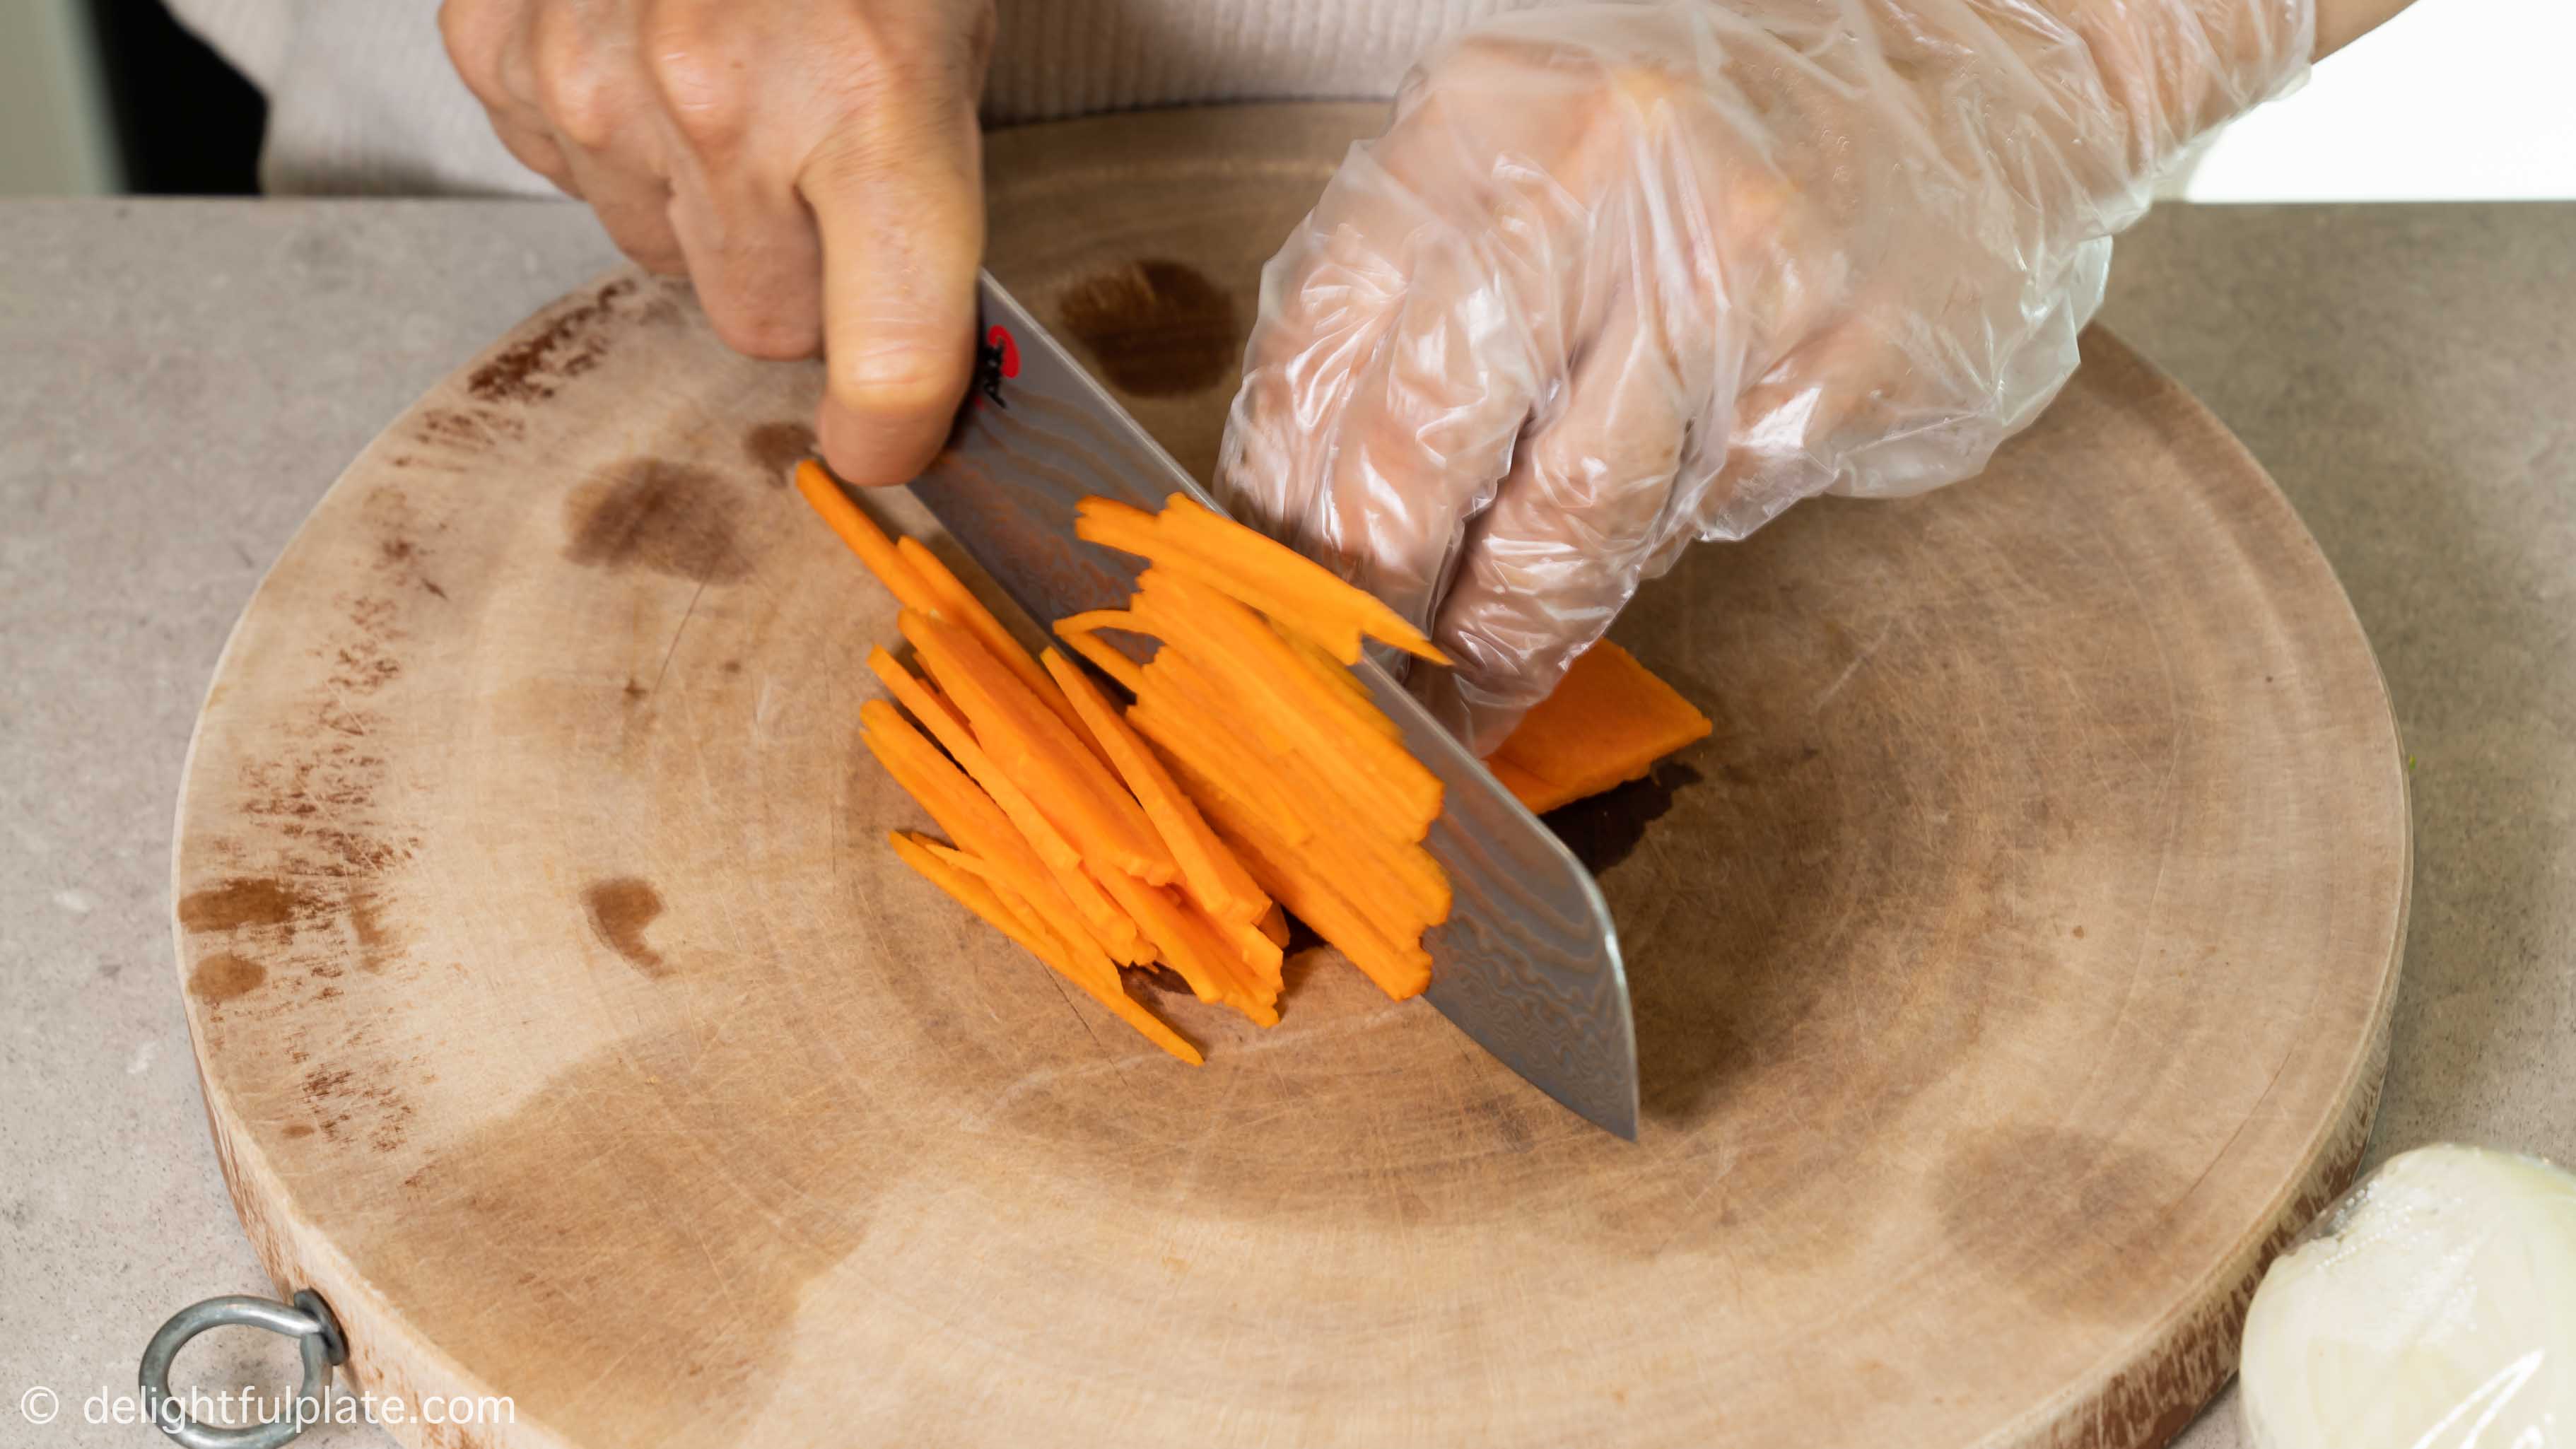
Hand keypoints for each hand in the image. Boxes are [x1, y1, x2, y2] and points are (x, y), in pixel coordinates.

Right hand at [442, 0, 995, 484]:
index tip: (892, 445)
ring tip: (736, 82)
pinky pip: (567, 175)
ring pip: (659, 255)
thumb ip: (931, 206)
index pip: (885, 359)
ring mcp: (595, 80)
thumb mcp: (947, 45)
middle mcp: (723, 107)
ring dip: (700, 204)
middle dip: (800, 281)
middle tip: (822, 179)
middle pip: (761, 324)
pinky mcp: (503, 51)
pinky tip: (648, 50)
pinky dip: (610, 137)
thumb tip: (920, 362)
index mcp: (873, 105)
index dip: (894, 429)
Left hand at [1216, 0, 2309, 752]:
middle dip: (1372, 599)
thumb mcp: (1534, 156)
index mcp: (1477, 120)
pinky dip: (1658, 558)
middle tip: (1348, 694)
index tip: (1261, 600)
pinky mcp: (1838, 364)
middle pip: (1420, 446)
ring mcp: (1729, 269)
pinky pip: (1704, 512)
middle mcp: (1592, 177)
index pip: (1319, 347)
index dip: (1277, 504)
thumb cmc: (1713, 142)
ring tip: (1469, 705)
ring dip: (1505, 640)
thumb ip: (1421, 294)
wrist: (1977, 66)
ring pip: (1569, 518)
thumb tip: (1309, 504)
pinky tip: (1633, 571)